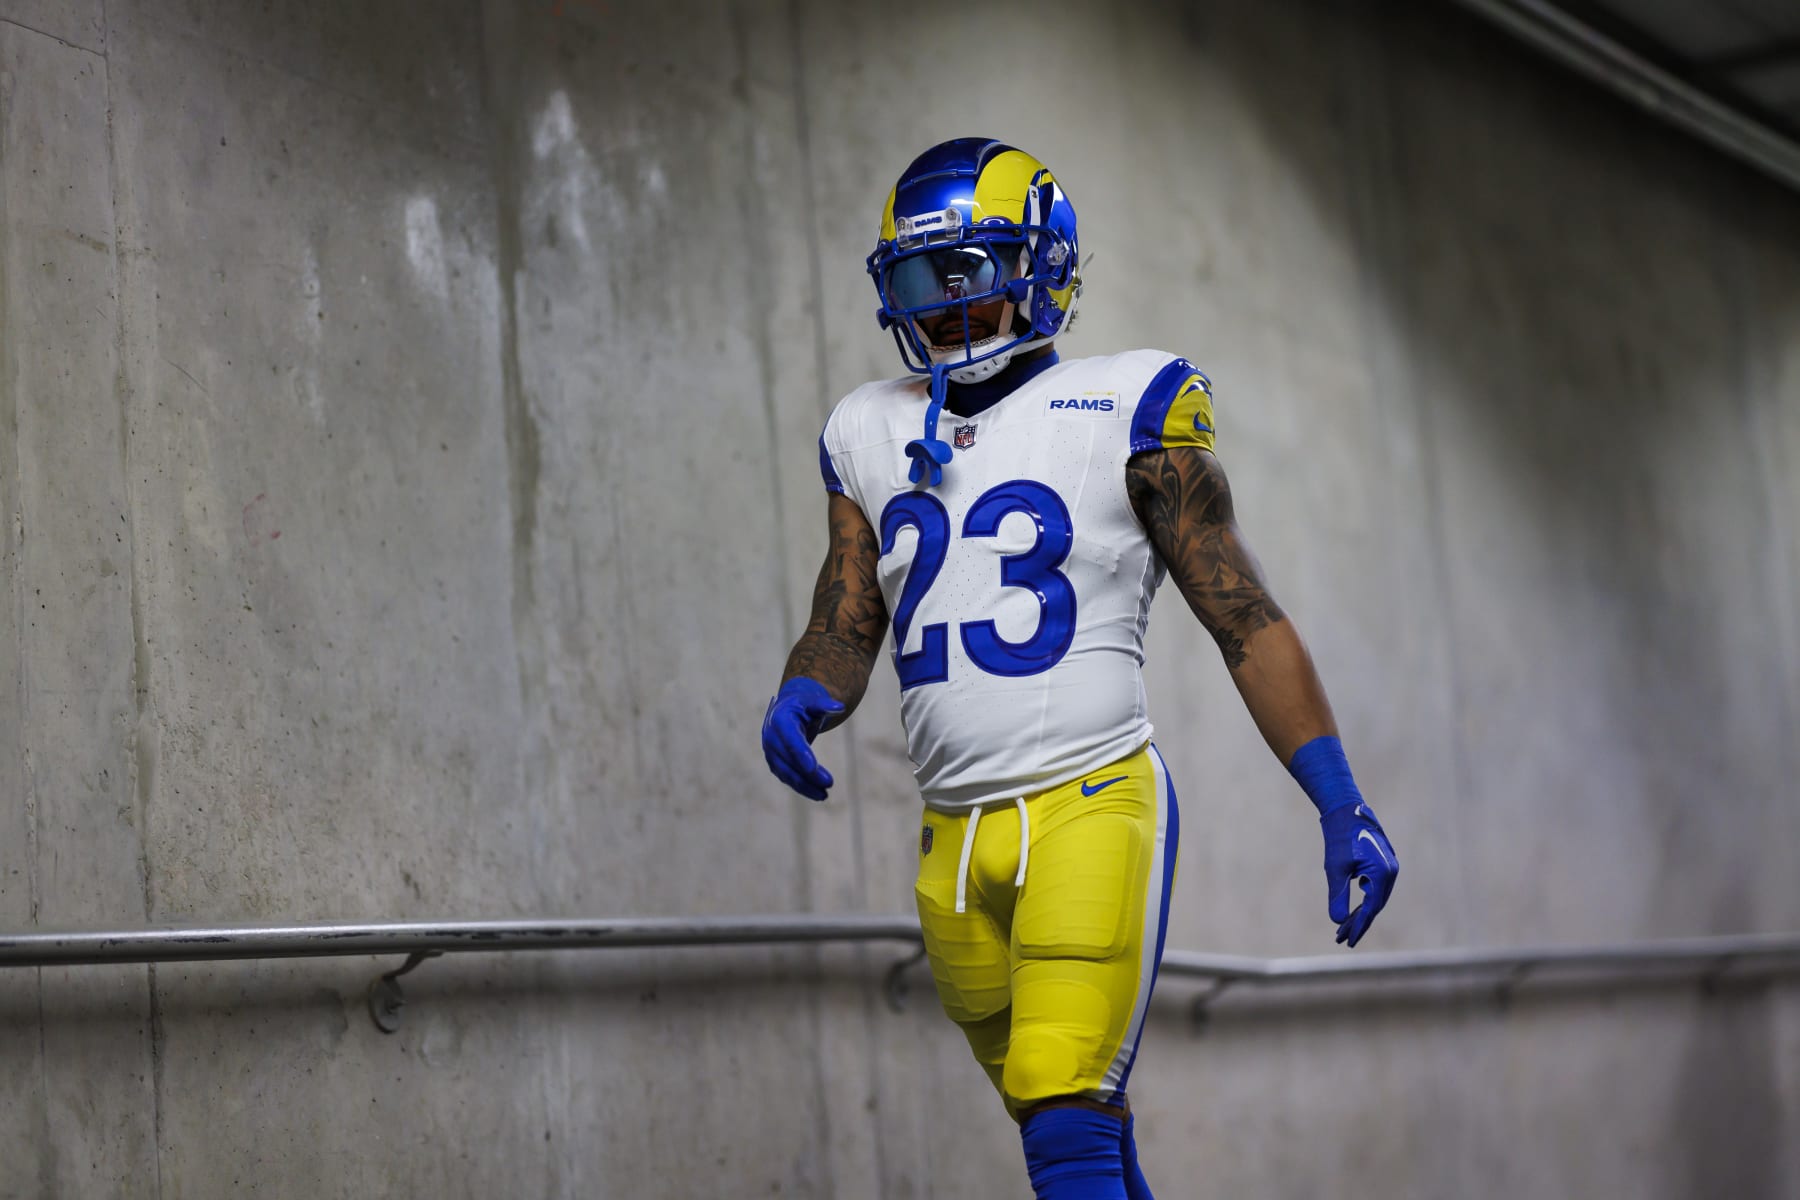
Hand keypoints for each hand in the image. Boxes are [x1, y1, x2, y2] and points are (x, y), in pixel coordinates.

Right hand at [761, 677, 843, 801]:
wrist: (787, 710)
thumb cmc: (804, 705)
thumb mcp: (813, 701)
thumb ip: (824, 705)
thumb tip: (840, 707)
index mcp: (780, 719)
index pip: (791, 740)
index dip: (801, 754)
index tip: (813, 768)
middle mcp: (770, 737)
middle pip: (789, 760)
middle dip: (808, 774)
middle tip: (829, 783)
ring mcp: (770, 752)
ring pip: (787, 773)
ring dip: (805, 786)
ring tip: (824, 795)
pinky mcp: (774, 763)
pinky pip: (787, 778)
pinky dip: (801, 787)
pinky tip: (817, 794)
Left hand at [1319, 802, 1397, 946]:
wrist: (1345, 810)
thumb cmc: (1339, 837)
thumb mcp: (1335, 869)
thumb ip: (1338, 895)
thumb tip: (1338, 920)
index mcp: (1383, 873)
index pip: (1371, 908)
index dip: (1359, 926)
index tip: (1346, 940)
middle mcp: (1391, 872)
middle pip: (1375, 905)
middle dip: (1358, 923)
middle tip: (1341, 938)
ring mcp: (1389, 867)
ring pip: (1376, 898)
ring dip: (1361, 913)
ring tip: (1343, 928)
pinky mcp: (1383, 864)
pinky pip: (1375, 888)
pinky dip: (1364, 900)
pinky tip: (1354, 909)